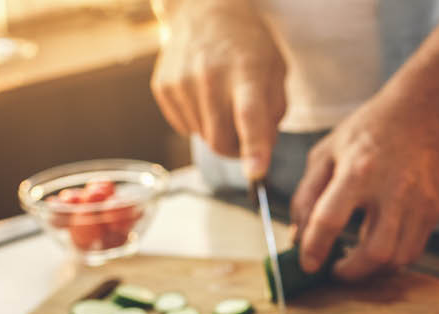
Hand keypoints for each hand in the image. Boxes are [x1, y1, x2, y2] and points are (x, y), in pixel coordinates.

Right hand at [151, 1, 285, 178]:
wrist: (204, 11)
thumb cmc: (248, 46)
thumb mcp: (276, 73)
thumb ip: (273, 115)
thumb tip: (260, 153)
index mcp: (246, 73)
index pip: (250, 117)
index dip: (254, 148)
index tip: (256, 173)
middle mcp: (210, 77)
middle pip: (221, 141)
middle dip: (237, 150)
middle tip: (245, 138)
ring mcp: (182, 82)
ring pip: (203, 138)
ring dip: (218, 132)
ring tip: (224, 102)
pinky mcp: (163, 87)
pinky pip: (184, 127)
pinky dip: (198, 121)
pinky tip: (204, 96)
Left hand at [291, 99, 438, 279]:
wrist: (418, 117)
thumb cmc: (367, 134)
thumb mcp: (325, 154)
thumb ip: (307, 196)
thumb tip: (299, 236)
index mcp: (358, 171)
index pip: (330, 220)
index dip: (314, 248)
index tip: (308, 263)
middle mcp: (392, 190)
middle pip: (376, 251)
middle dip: (352, 272)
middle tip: (336, 271)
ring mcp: (418, 203)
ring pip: (398, 258)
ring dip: (373, 270)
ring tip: (357, 261)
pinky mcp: (432, 211)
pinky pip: (414, 251)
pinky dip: (393, 260)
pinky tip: (378, 249)